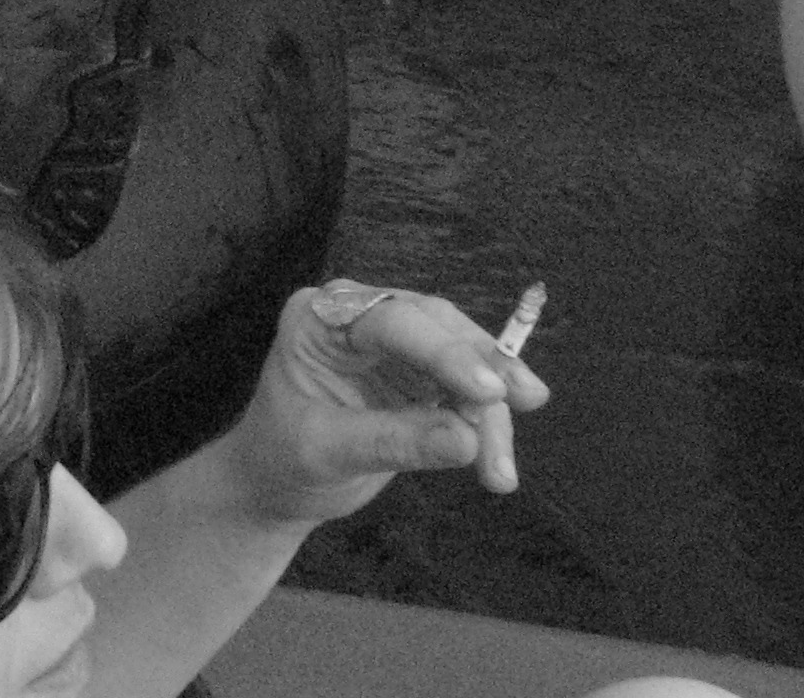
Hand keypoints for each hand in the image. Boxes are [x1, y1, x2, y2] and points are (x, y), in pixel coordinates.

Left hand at [217, 283, 551, 529]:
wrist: (277, 484)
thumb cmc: (283, 458)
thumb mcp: (327, 451)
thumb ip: (394, 441)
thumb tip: (469, 439)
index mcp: (320, 318)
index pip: (390, 319)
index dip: (443, 350)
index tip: (489, 389)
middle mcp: (359, 319)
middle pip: (437, 328)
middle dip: (483, 370)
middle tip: (527, 402)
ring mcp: (393, 346)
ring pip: (462, 361)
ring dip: (491, 413)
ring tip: (500, 474)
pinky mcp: (419, 377)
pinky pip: (466, 392)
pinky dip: (487, 427)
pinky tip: (496, 464)